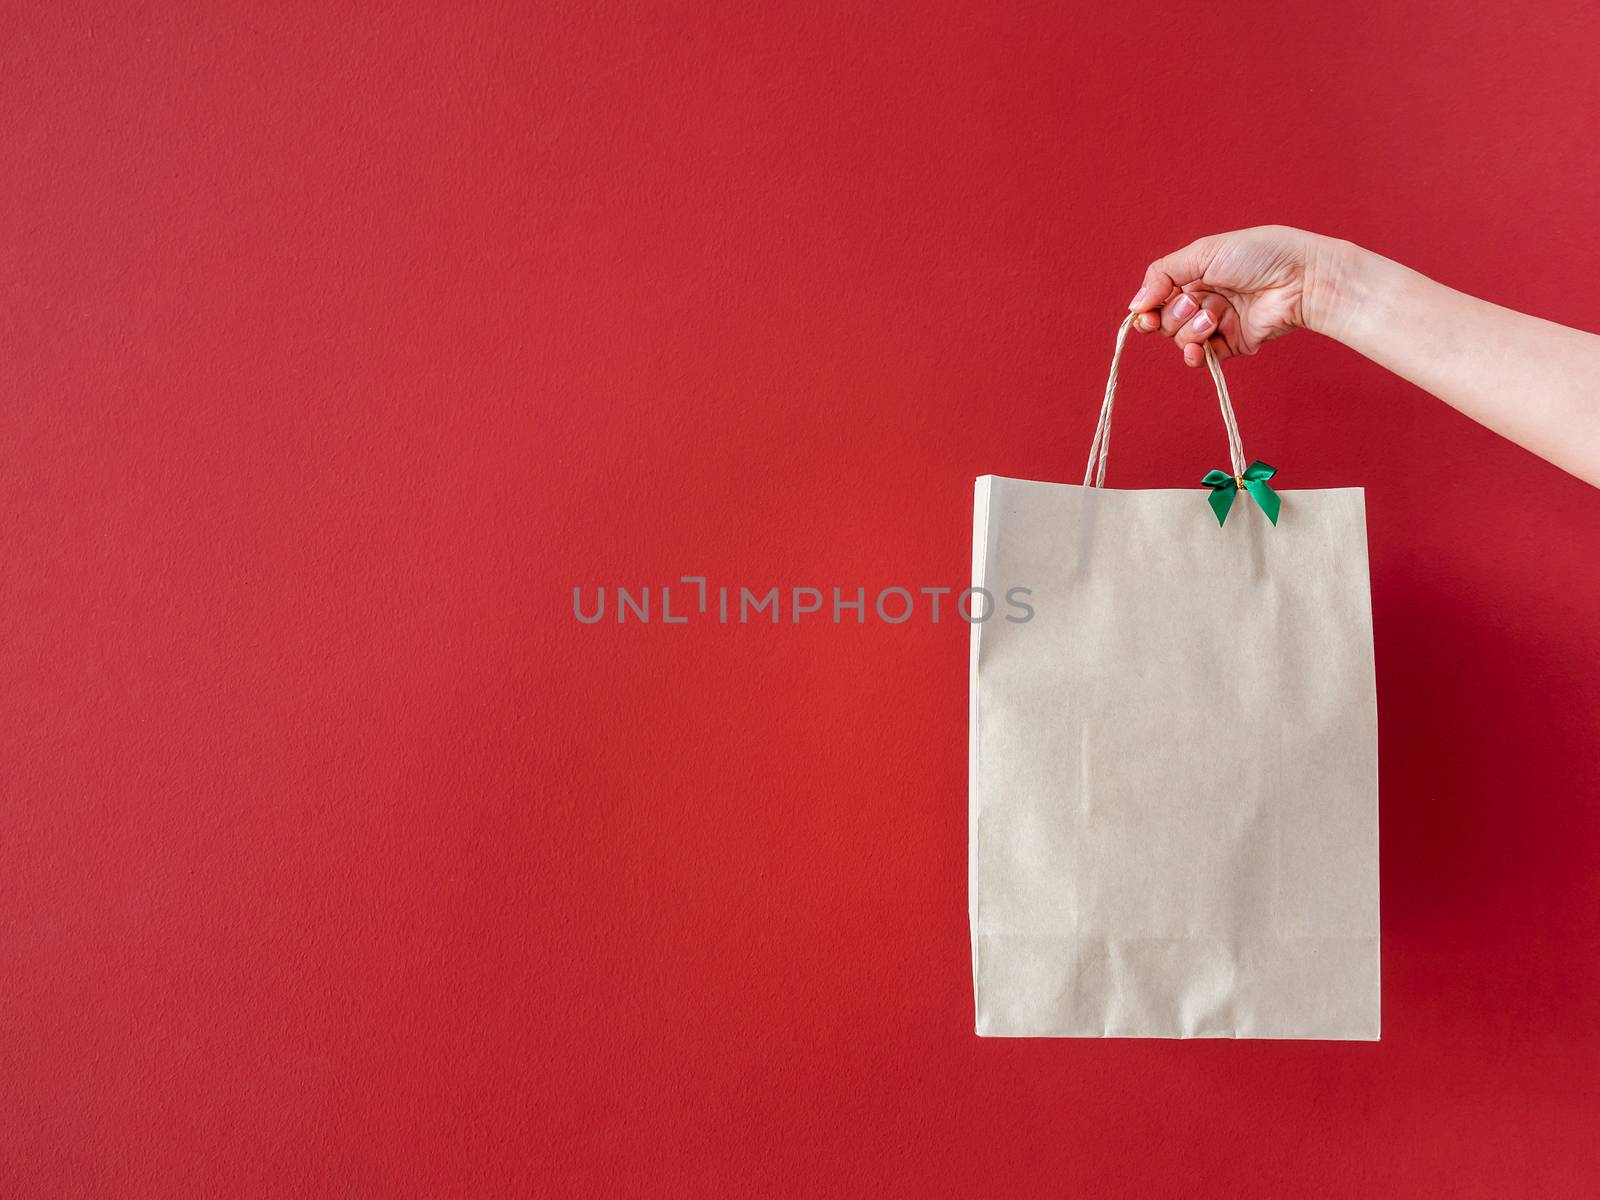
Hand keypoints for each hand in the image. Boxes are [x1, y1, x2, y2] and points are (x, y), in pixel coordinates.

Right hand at [1127, 225, 1346, 365]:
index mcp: (1195, 274)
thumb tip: (1134, 305)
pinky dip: (1196, 356)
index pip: (1157, 297)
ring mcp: (1218, 323)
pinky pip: (1203, 358)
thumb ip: (1163, 275)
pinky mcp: (1233, 343)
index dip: (1147, 308)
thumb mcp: (1204, 252)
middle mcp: (1204, 298)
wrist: (1301, 278)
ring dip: (1191, 331)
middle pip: (1166, 320)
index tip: (1144, 314)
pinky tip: (1199, 350)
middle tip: (1195, 303)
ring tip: (1214, 318)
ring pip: (1181, 339)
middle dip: (1174, 315)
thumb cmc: (1259, 255)